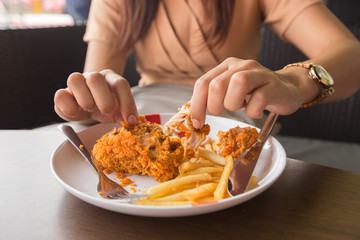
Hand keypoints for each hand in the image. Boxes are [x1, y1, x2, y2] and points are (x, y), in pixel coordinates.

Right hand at [54, 69, 137, 123]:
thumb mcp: (118, 113)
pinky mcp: (62, 93)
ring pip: (75, 79)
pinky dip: (68, 106)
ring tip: (90, 110)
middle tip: (106, 112)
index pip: (120, 84)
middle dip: (103, 98)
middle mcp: (93, 77)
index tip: (130, 120)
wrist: (88, 110)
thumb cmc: (105, 108)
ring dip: (84, 99)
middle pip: (96, 78)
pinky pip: (60, 94)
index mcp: (111, 79)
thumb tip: (134, 124)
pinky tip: (75, 113)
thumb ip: (126, 117)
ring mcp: (77, 83)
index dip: (127, 103)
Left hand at [190, 58, 317, 127]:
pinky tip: (257, 111)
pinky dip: (254, 112)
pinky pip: (259, 99)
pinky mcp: (275, 85)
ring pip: (238, 83)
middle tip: (222, 113)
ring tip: (240, 108)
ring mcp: (259, 73)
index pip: (203, 83)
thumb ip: (212, 99)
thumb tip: (192, 116)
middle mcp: (241, 65)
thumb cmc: (254, 93)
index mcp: (226, 66)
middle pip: (217, 84)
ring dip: (233, 104)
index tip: (197, 123)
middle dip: (215, 106)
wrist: (287, 89)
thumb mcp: (230, 93)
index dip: (197, 105)